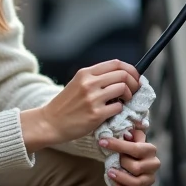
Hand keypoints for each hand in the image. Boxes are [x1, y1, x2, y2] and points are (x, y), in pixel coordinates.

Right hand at [20, 60, 139, 152]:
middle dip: (134, 83)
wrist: (49, 122)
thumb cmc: (65, 105)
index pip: (116, 63)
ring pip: (123, 89)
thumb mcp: (77, 84)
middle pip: (123, 75)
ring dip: (129, 96)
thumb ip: (96, 78)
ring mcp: (92, 98)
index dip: (131, 69)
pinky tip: (113, 112)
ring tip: (123, 101)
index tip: (135, 77)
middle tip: (134, 91)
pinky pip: (118, 107)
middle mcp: (89, 83)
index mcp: (85, 73)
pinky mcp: (96, 114)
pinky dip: (120, 109)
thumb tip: (122, 76)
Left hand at [100, 126, 159, 185]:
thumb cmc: (130, 147)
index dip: (118, 145)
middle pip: (136, 168)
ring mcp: (149, 179)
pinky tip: (113, 183)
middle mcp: (153, 164)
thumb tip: (126, 134)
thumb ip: (129, 133)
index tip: (102, 141)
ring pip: (136, 183)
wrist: (133, 160)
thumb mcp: (130, 137)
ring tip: (109, 172)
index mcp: (150, 149)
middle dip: (121, 164)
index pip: (135, 148)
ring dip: (120, 178)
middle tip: (110, 162)